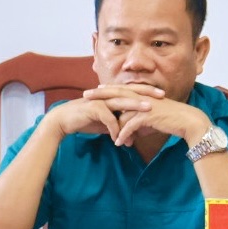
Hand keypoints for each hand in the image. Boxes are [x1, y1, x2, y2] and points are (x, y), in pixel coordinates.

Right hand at [43, 84, 164, 137]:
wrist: (64, 121)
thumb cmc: (86, 120)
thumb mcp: (106, 123)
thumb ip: (119, 125)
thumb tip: (132, 134)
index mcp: (112, 96)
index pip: (133, 91)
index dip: (147, 92)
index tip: (163, 95)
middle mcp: (108, 96)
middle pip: (130, 92)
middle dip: (147, 93)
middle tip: (162, 96)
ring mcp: (100, 101)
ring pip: (121, 101)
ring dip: (135, 105)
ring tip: (148, 109)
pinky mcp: (93, 109)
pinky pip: (108, 118)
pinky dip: (115, 127)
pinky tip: (120, 137)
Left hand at [80, 87, 210, 147]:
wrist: (187, 121)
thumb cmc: (171, 121)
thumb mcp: (152, 120)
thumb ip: (139, 122)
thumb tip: (130, 132)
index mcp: (143, 95)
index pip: (122, 90)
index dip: (108, 89)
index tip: (95, 89)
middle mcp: (142, 98)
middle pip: (116, 94)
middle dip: (100, 95)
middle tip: (85, 96)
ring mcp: (144, 106)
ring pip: (122, 114)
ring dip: (114, 128)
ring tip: (108, 136)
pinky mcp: (148, 116)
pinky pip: (130, 126)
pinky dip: (124, 135)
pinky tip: (119, 143)